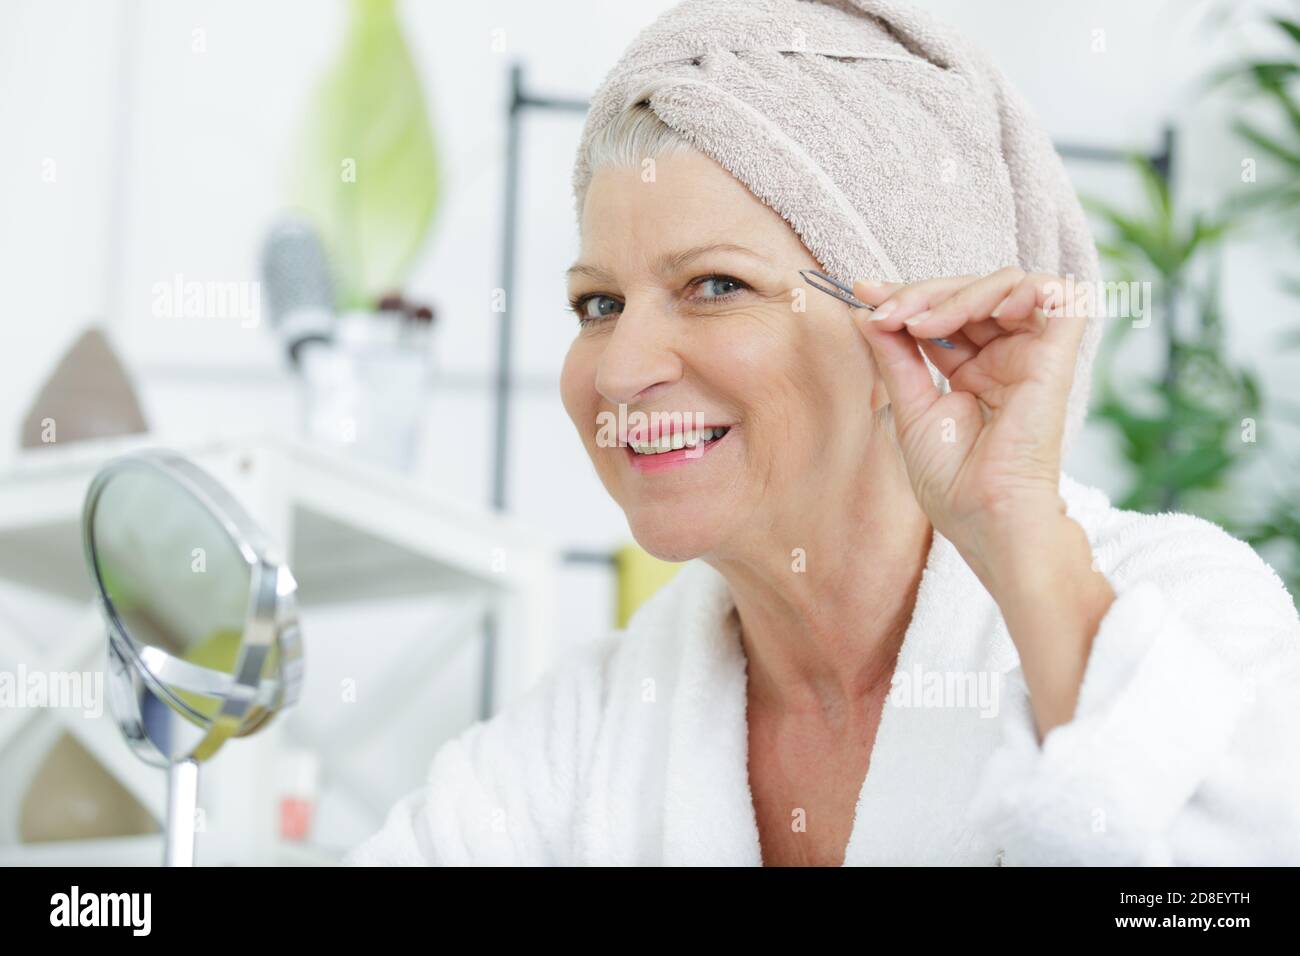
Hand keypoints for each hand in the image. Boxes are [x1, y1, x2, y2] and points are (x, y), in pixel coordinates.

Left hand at [852, 267, 1085, 586]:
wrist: (984, 516)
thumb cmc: (952, 481)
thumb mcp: (909, 406)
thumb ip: (893, 355)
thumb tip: (867, 308)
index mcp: (974, 371)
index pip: (945, 312)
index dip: (908, 296)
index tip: (864, 293)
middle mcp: (1005, 358)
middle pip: (972, 292)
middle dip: (924, 292)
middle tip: (887, 311)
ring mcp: (1032, 356)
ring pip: (1009, 285)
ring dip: (960, 294)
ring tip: (923, 324)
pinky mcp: (1058, 359)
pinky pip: (1061, 296)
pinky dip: (1024, 289)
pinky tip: (989, 312)